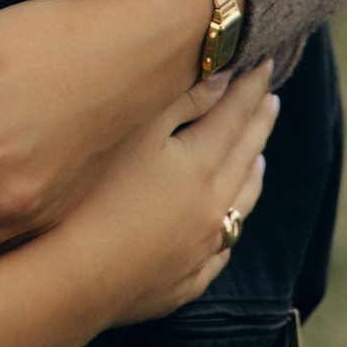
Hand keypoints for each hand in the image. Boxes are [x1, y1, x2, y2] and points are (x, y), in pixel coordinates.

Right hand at [57, 64, 275, 325]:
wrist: (76, 278)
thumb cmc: (95, 196)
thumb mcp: (135, 133)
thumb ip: (180, 101)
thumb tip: (223, 80)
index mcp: (200, 166)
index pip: (234, 115)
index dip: (250, 87)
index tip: (266, 64)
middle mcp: (211, 208)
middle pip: (245, 157)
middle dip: (258, 125)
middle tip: (271, 101)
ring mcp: (200, 249)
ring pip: (239, 207)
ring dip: (251, 177)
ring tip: (259, 161)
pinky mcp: (182, 282)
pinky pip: (219, 252)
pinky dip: (227, 229)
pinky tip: (224, 226)